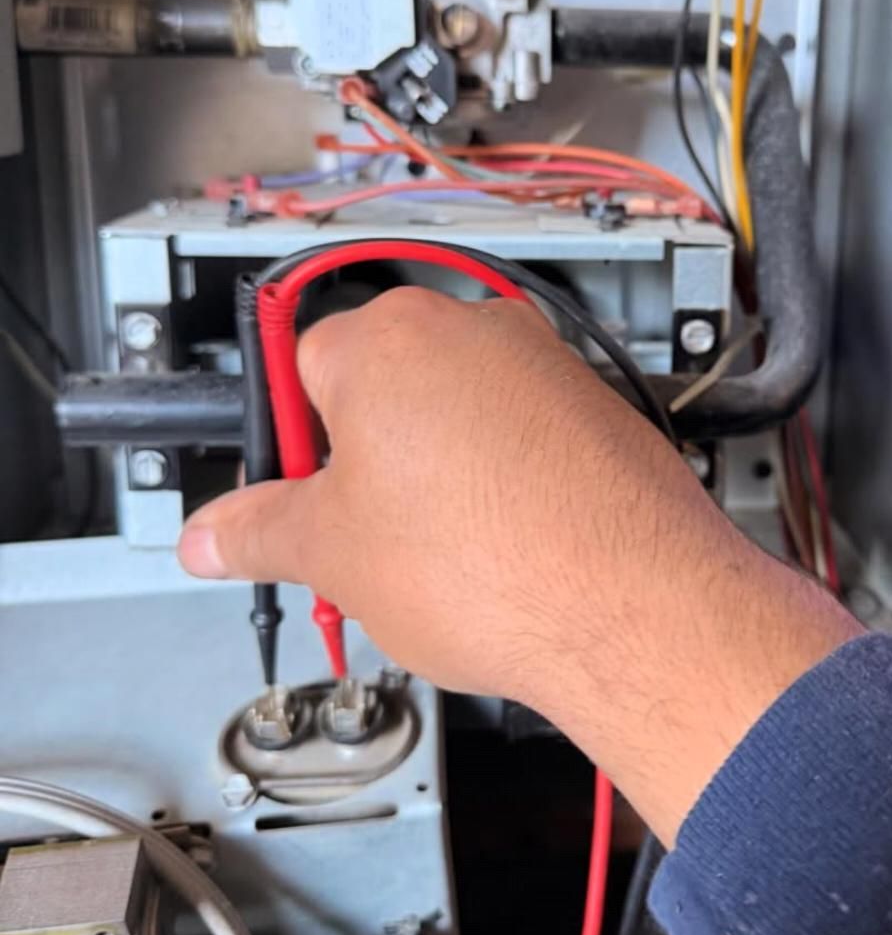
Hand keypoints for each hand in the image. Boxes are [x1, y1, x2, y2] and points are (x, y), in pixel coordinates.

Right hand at [178, 289, 859, 841]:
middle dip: (364, 462)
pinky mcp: (595, 406)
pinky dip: (500, 481)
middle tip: (362, 538)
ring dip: (433, 474)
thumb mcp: (333, 554)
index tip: (296, 496)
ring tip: (441, 555)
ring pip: (453, 413)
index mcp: (389, 337)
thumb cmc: (499, 562)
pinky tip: (501, 549)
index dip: (293, 444)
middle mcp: (472, 329)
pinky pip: (519, 435)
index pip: (300, 366)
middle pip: (381, 386)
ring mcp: (543, 364)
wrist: (634, 605)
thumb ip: (256, 531)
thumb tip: (213, 534)